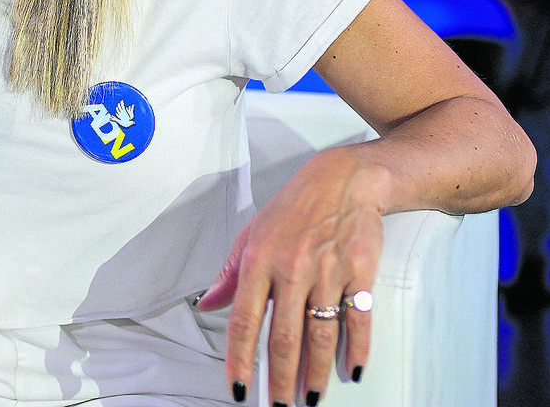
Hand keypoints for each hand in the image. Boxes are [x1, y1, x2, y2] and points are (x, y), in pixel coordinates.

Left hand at [197, 147, 383, 404]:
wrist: (341, 180)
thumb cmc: (291, 209)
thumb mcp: (250, 234)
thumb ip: (229, 274)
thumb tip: (206, 304)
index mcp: (257, 261)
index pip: (244, 320)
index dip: (240, 359)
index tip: (239, 389)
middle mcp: (290, 270)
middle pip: (284, 337)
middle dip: (281, 378)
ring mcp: (327, 272)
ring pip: (320, 335)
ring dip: (315, 373)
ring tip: (310, 399)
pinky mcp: (360, 273)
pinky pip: (358, 319)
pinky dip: (356, 349)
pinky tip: (351, 371)